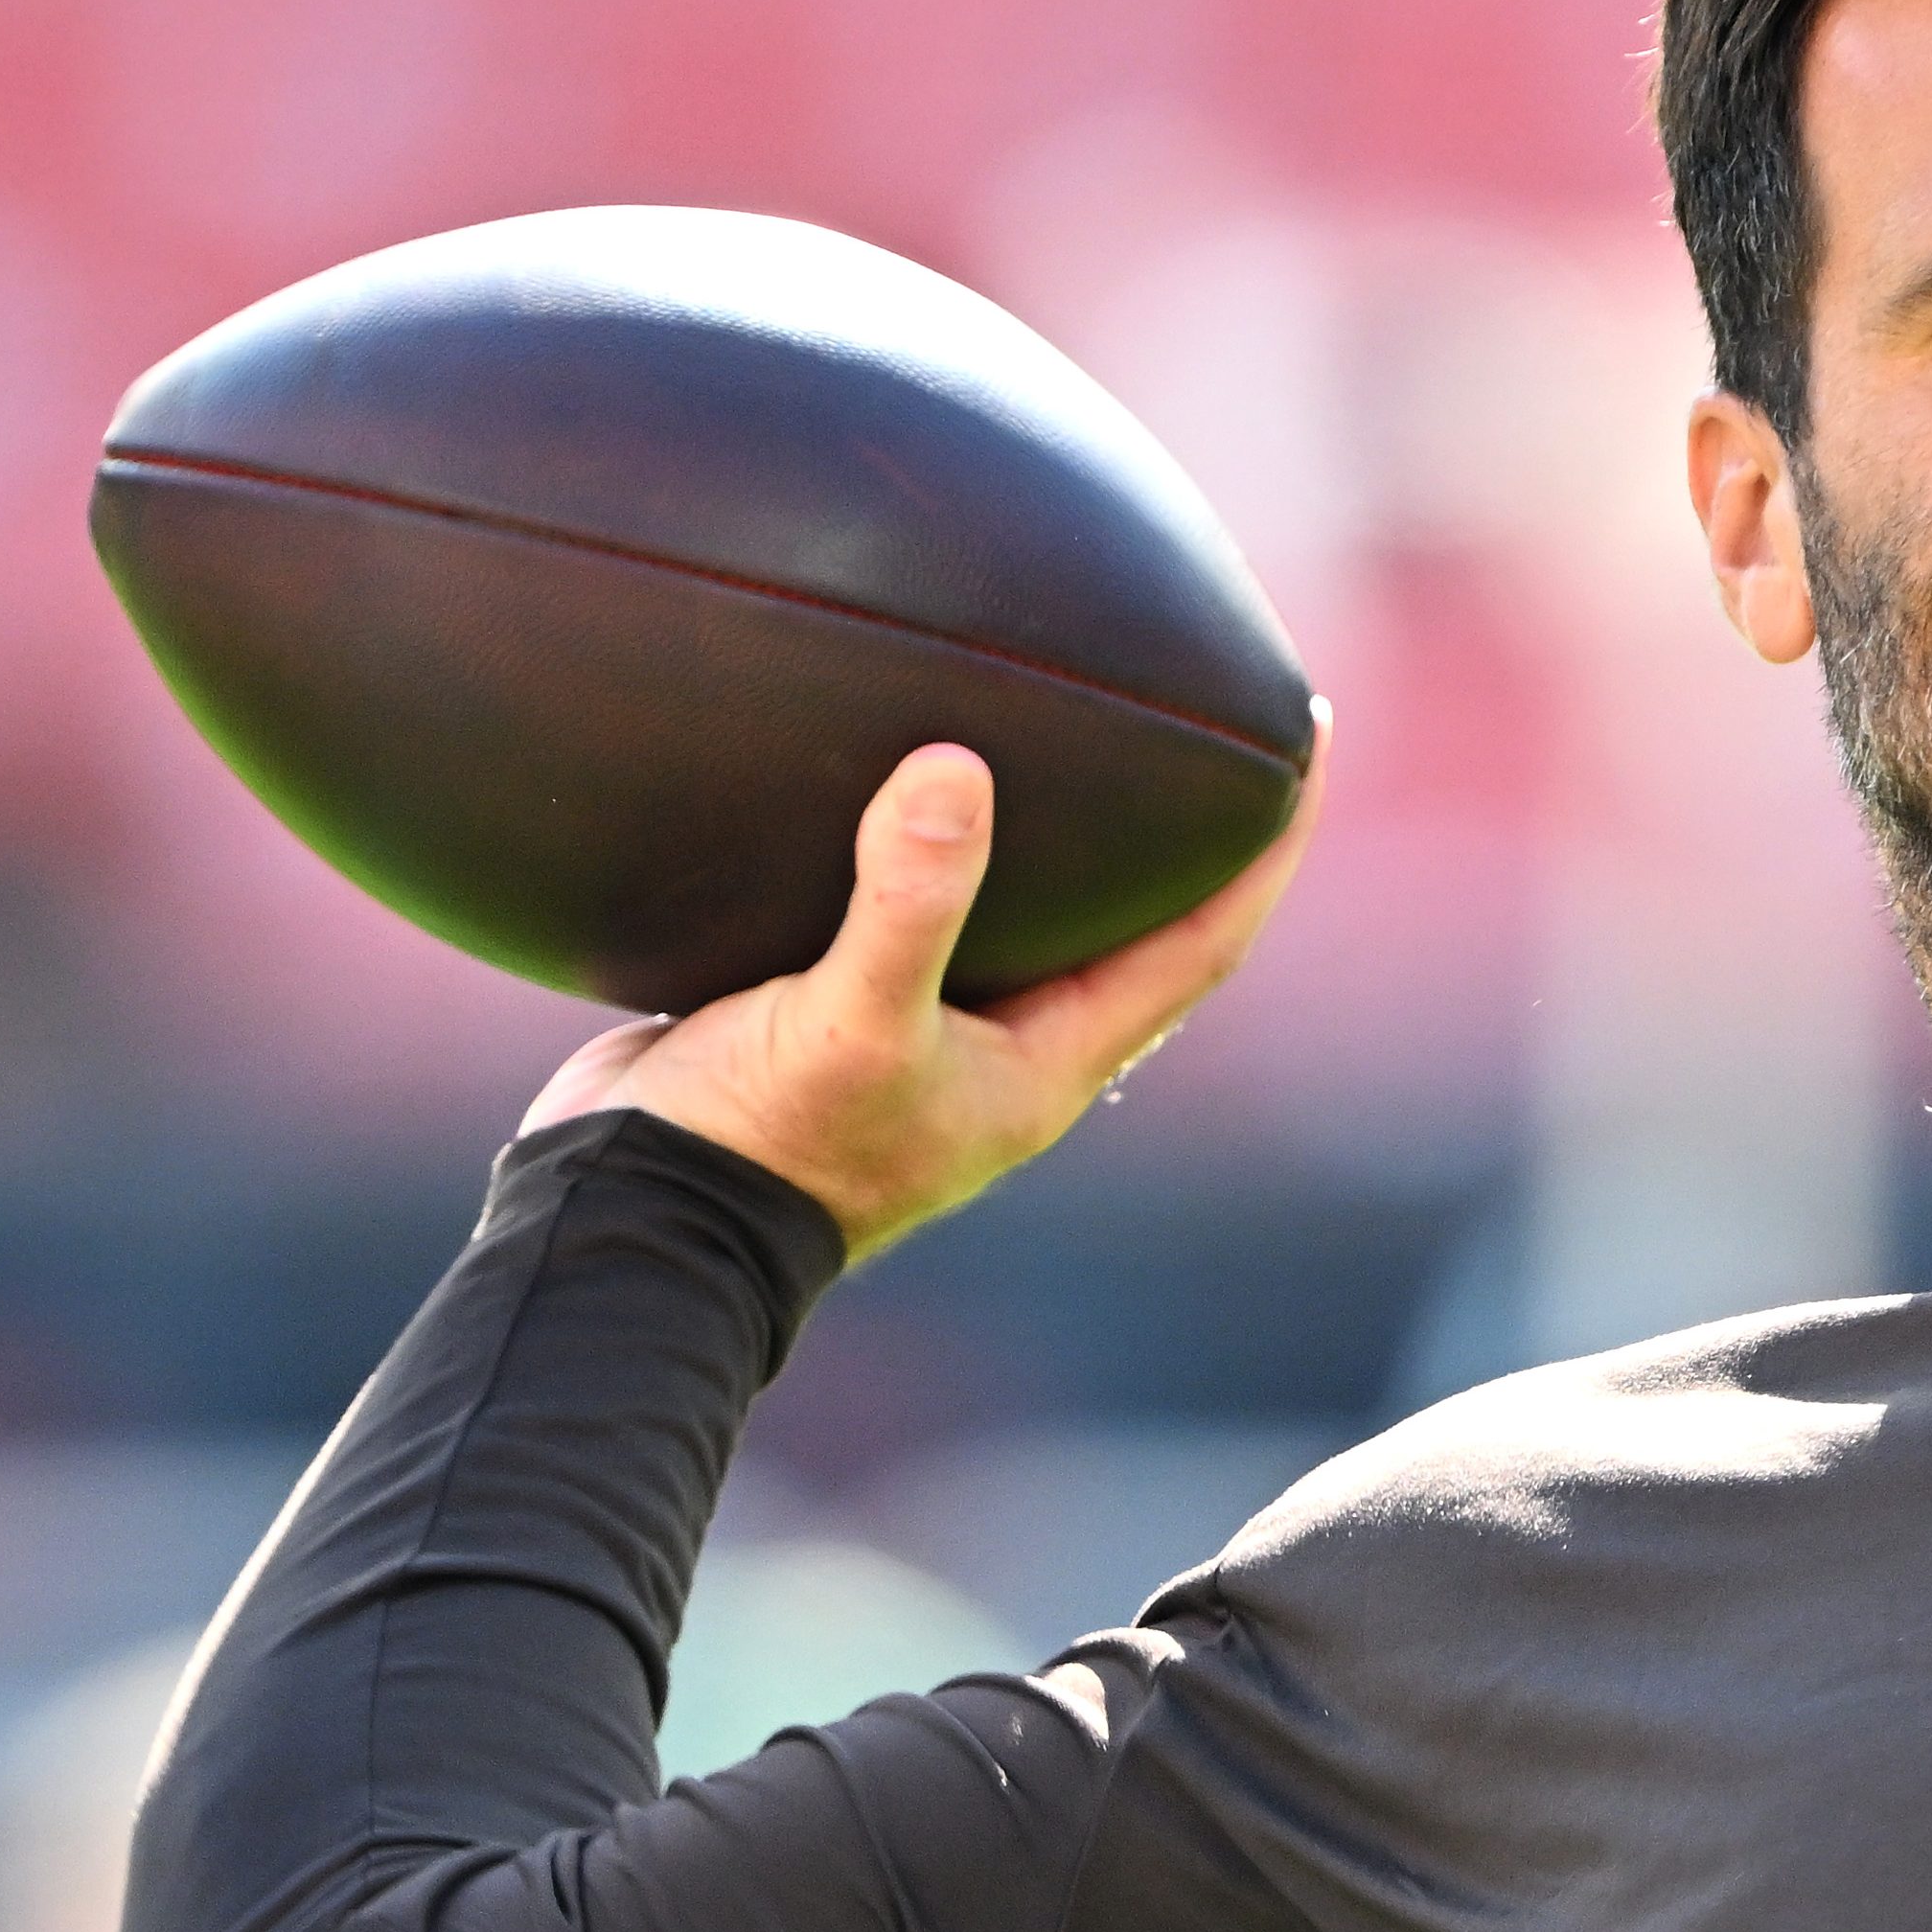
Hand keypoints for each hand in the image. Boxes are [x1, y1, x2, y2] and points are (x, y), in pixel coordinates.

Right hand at [520, 713, 1330, 1257]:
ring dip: (1060, 831)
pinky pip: (914, 907)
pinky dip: (930, 842)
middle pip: (1135, 921)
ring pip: (1024, 912)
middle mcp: (1004, 1048)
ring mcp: (921, 1031)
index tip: (1306, 743)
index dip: (1267, 848)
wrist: (625, 1222)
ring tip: (1077, 714)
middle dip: (1187, 828)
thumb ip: (910, 904)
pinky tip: (900, 758)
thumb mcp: (848, 1022)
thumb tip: (958, 768)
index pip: (1203, 940)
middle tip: (1219, 709)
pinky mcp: (833, 1008)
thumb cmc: (762, 1148)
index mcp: (1049, 1062)